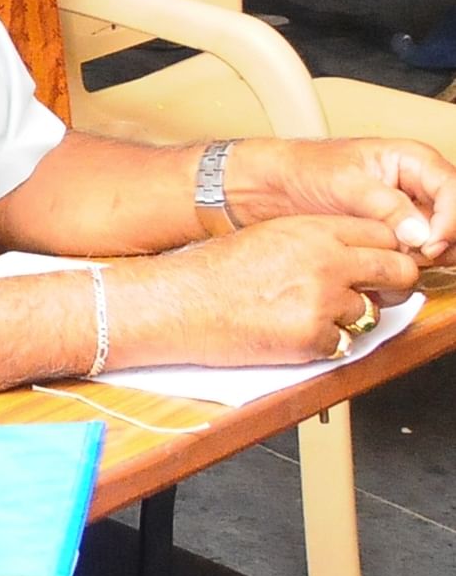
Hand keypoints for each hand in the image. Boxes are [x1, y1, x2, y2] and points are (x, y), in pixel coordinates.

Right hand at [120, 216, 422, 365]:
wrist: (177, 303)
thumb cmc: (212, 271)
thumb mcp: (268, 237)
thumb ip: (316, 241)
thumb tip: (356, 255)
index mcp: (312, 231)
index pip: (383, 234)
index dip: (386, 250)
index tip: (378, 262)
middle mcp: (324, 262)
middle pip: (398, 271)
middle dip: (393, 284)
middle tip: (376, 292)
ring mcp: (321, 301)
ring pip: (369, 313)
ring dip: (345, 317)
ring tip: (303, 313)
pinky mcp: (312, 337)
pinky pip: (341, 344)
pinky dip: (320, 343)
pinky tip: (287, 331)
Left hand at [231, 136, 455, 262]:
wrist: (272, 187)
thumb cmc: (304, 170)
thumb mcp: (344, 182)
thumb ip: (385, 205)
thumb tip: (420, 233)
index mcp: (413, 160)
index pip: (453, 190)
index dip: (450, 219)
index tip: (430, 243)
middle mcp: (419, 186)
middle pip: (454, 218)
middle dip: (440, 240)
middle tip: (413, 254)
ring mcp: (411, 212)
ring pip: (443, 241)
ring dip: (427, 255)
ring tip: (395, 257)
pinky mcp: (397, 235)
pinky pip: (421, 254)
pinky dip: (411, 263)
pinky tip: (388, 264)